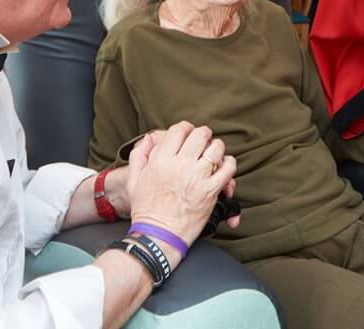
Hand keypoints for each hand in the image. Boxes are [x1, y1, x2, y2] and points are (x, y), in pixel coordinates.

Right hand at [125, 122, 236, 254]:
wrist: (158, 235)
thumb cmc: (145, 209)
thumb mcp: (134, 180)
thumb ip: (139, 156)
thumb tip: (148, 139)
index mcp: (161, 161)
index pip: (179, 130)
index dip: (186, 128)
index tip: (188, 133)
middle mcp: (180, 166)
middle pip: (200, 135)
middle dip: (203, 135)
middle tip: (203, 141)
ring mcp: (197, 178)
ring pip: (216, 148)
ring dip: (216, 148)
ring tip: (214, 153)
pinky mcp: (210, 191)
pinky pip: (228, 169)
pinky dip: (229, 164)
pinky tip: (224, 167)